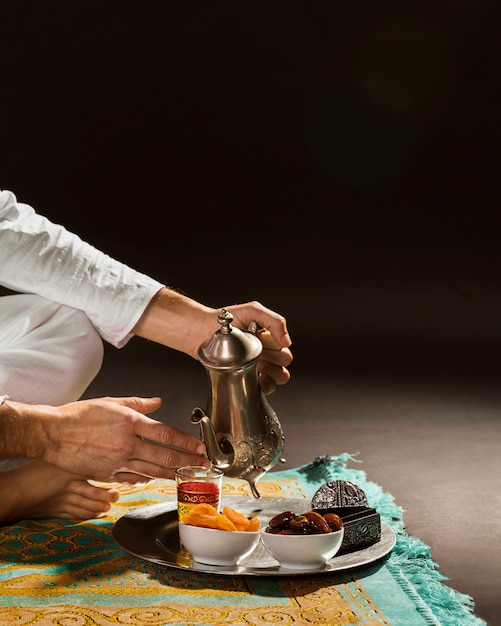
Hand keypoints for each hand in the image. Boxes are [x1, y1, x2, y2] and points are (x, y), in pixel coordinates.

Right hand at [34, 396, 208, 482]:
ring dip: (173, 473)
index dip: (186, 442)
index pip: (167, 433)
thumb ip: (138, 403)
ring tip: (189, 473)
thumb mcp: (111, 402)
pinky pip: (134, 479)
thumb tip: (158, 402)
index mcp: (130, 422)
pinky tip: (158, 477)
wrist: (52, 434)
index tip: (200, 446)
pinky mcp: (108, 474)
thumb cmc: (79, 416)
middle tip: (204, 464)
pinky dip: (148, 478)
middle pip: (165, 457)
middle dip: (188, 462)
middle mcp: (127, 444)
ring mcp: (118, 462)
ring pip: (153, 471)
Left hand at [132, 288, 292, 394]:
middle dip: (275, 359)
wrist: (202, 332)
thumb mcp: (253, 311)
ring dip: (273, 373)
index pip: (284, 347)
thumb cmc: (226, 321)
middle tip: (260, 354)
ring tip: (259, 367)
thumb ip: (274, 321)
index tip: (262, 342)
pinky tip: (256, 379)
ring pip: (279, 376)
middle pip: (284, 362)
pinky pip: (266, 388)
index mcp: (269, 337)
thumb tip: (287, 342)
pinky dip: (266, 386)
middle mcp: (266, 352)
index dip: (276, 346)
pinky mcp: (248, 378)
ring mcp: (258, 365)